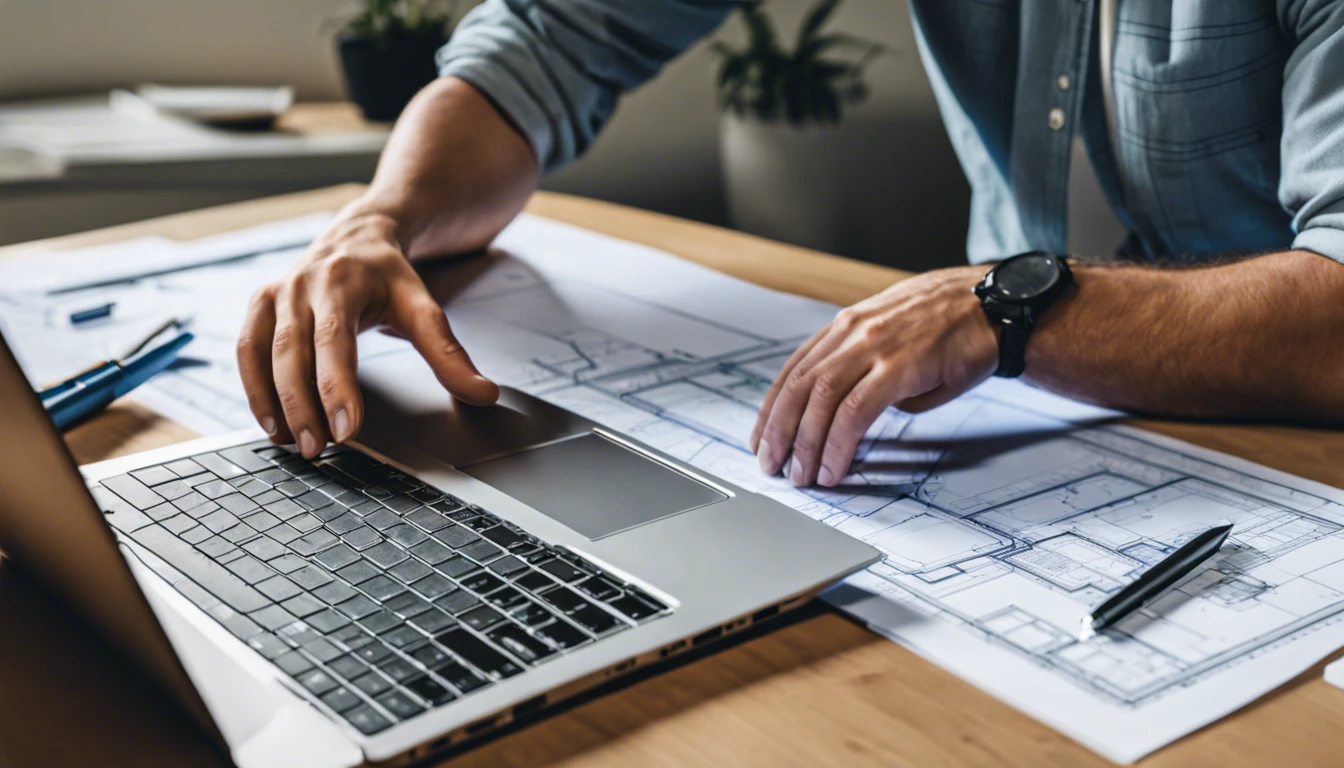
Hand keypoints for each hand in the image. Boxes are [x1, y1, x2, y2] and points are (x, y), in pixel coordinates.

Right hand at [236, 207, 498, 457]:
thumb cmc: (387, 276)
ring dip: (274, 403)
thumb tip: (484, 395)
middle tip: (318, 448)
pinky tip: (271, 424)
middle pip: (294, 352)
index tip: (346, 429)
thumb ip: (449, 353)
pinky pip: (247, 351)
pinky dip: (254, 389)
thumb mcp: (422, 306)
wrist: (355, 236)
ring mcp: (275, 294)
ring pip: (263, 353)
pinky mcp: (259, 306)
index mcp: (343, 281)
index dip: (337, 386)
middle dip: (303, 405)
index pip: (335, 340)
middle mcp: (302, 285)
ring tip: (294, 443)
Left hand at [749, 265, 996, 487]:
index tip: (761, 436)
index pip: (794, 369)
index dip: (772, 407)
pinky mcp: (899, 367)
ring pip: (820, 401)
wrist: (997, 306)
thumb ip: (867, 370)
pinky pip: (855, 412)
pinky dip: (838, 444)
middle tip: (772, 464)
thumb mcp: (895, 336)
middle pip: (798, 387)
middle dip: (777, 430)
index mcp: (847, 325)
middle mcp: (852, 332)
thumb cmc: (952, 323)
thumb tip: (856, 412)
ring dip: (805, 444)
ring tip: (801, 475)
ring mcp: (874, 347)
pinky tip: (834, 467)